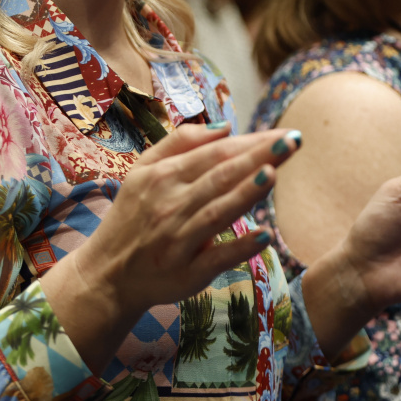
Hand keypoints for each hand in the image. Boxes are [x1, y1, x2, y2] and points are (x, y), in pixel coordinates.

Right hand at [42, 123, 298, 372]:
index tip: (282, 134)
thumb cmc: (131, 217)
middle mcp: (171, 204)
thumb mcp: (142, 171)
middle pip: (221, 176)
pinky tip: (264, 235)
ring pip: (218, 211)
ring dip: (247, 192)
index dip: (249, 142)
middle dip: (259, 157)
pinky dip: (239, 246)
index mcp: (163, 177)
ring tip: (275, 172)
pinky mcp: (187, 272)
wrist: (107, 273)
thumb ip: (179, 144)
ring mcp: (179, 240)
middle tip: (293, 142)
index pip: (215, 153)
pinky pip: (217, 257)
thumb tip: (224, 127)